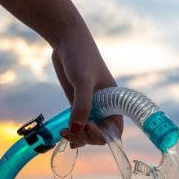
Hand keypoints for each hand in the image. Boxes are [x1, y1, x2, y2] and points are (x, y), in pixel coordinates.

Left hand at [52, 28, 122, 147]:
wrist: (67, 40)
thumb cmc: (81, 57)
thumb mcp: (83, 81)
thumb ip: (81, 106)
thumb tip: (76, 129)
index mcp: (114, 104)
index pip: (114, 130)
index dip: (103, 135)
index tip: (89, 126)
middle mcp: (104, 108)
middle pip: (99, 135)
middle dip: (86, 137)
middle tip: (71, 131)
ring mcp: (90, 107)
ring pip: (87, 132)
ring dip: (77, 137)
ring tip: (63, 132)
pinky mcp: (77, 104)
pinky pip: (77, 125)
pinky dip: (72, 133)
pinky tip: (65, 136)